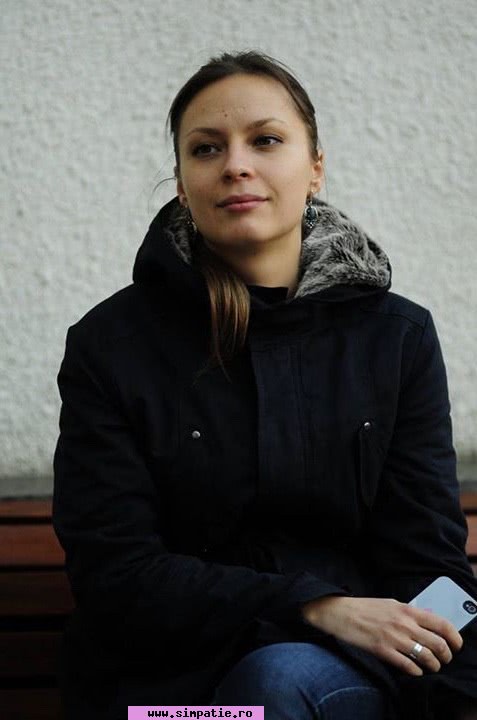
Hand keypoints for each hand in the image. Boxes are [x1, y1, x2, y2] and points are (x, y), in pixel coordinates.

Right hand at [301, 596, 462, 676]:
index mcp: (407, 610)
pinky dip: (416, 672)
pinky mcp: (383, 651)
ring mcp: (394, 638)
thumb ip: (410, 612)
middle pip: (438, 644)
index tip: (456, 645)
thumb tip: (429, 619)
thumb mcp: (391, 603)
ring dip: (433, 666)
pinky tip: (414, 671)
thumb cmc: (365, 608)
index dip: (454, 637)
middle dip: (446, 656)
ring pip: (426, 658)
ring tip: (431, 667)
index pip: (442, 624)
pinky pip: (408, 667)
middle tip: (444, 659)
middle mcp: (404, 624)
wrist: (341, 613)